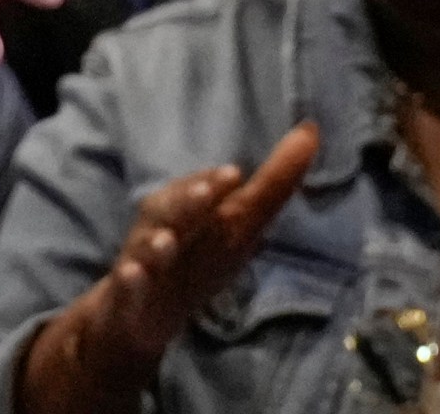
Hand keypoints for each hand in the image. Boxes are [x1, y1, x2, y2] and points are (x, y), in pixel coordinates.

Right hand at [18, 125, 320, 412]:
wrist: (142, 311)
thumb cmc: (198, 257)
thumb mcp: (239, 223)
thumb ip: (273, 182)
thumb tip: (312, 129)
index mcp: (187, 211)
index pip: (198, 192)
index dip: (212, 183)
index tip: (233, 174)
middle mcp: (163, 228)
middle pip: (171, 212)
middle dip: (187, 202)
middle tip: (207, 194)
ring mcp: (144, 261)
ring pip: (147, 247)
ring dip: (156, 242)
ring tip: (167, 240)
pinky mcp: (128, 294)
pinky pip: (127, 285)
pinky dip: (129, 279)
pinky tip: (133, 274)